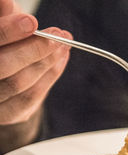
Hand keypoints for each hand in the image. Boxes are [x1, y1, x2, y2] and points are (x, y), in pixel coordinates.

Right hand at [0, 0, 71, 124]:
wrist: (1, 77)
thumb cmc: (1, 45)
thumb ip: (2, 17)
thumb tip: (6, 1)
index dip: (8, 32)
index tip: (31, 22)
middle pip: (3, 67)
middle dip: (35, 49)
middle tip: (58, 35)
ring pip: (20, 84)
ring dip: (48, 61)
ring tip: (64, 43)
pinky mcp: (7, 114)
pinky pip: (31, 97)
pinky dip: (51, 75)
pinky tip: (61, 57)